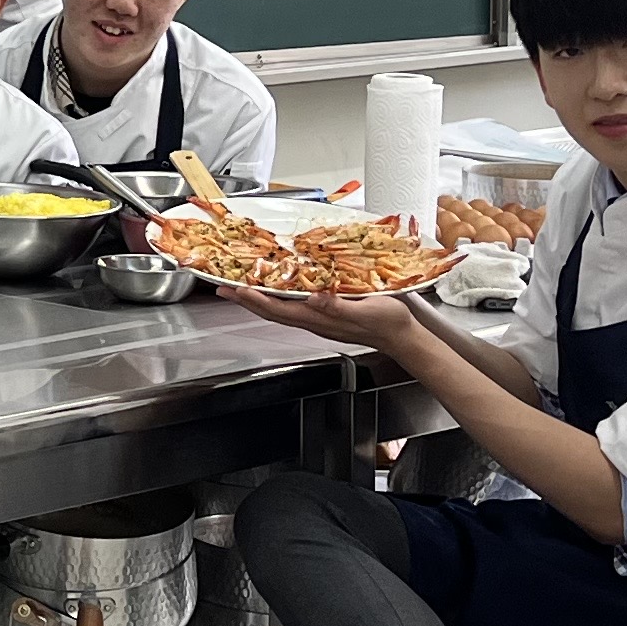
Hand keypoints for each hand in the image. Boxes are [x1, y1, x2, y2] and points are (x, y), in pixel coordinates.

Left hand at [225, 285, 422, 352]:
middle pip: (272, 311)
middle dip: (246, 300)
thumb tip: (315, 298)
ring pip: (281, 311)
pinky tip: (277, 292)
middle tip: (224, 288)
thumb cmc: (387, 323)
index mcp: (320, 318)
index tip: (235, 289)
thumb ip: (338, 306)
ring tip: (240, 289)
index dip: (255, 299)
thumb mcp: (366, 310)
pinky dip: (278, 300)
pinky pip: (294, 309)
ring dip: (259, 300)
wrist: (402, 338)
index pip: (279, 309)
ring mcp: (319, 320)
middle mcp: (314, 321)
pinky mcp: (326, 317)